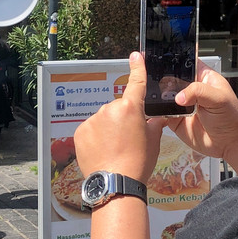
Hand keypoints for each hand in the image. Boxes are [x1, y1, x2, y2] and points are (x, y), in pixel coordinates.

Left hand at [75, 52, 164, 183]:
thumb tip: (157, 119)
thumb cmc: (138, 163)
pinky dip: (95, 137)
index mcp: (130, 108)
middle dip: (122, 118)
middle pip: (118, 108)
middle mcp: (109, 109)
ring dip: (107, 128)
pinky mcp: (80, 131)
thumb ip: (154, 125)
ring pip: (103, 119)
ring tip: (114, 149)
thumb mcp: (153, 142)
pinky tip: (102, 151)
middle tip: (127, 139)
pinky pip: (90, 129)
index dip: (137, 68)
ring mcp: (92, 120)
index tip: (136, 56)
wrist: (115, 182)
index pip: (136, 83)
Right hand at [163, 61, 237, 162]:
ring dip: (158, 97)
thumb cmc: (231, 118)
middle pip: (170, 78)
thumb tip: (179, 96)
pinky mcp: (174, 118)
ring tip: (156, 98)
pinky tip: (157, 111)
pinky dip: (156, 112)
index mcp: (202, 77)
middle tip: (156, 82)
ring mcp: (181, 104)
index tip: (161, 61)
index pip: (185, 63)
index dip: (174, 60)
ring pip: (163, 96)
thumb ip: (200, 92)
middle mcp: (189, 88)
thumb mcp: (220, 99)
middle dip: (162, 80)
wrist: (230, 143)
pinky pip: (161, 113)